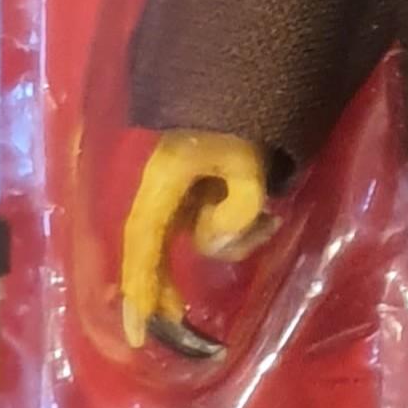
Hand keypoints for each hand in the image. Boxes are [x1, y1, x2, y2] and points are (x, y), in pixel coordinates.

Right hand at [119, 129, 270, 348]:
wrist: (250, 76)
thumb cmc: (244, 118)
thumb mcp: (248, 162)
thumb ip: (238, 208)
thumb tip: (217, 246)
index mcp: (163, 182)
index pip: (144, 244)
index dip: (139, 288)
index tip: (137, 330)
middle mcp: (163, 191)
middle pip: (156, 252)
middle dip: (168, 290)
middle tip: (183, 332)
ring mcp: (180, 192)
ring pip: (194, 239)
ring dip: (232, 242)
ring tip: (270, 217)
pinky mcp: (199, 190)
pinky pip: (209, 225)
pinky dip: (235, 232)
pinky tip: (266, 217)